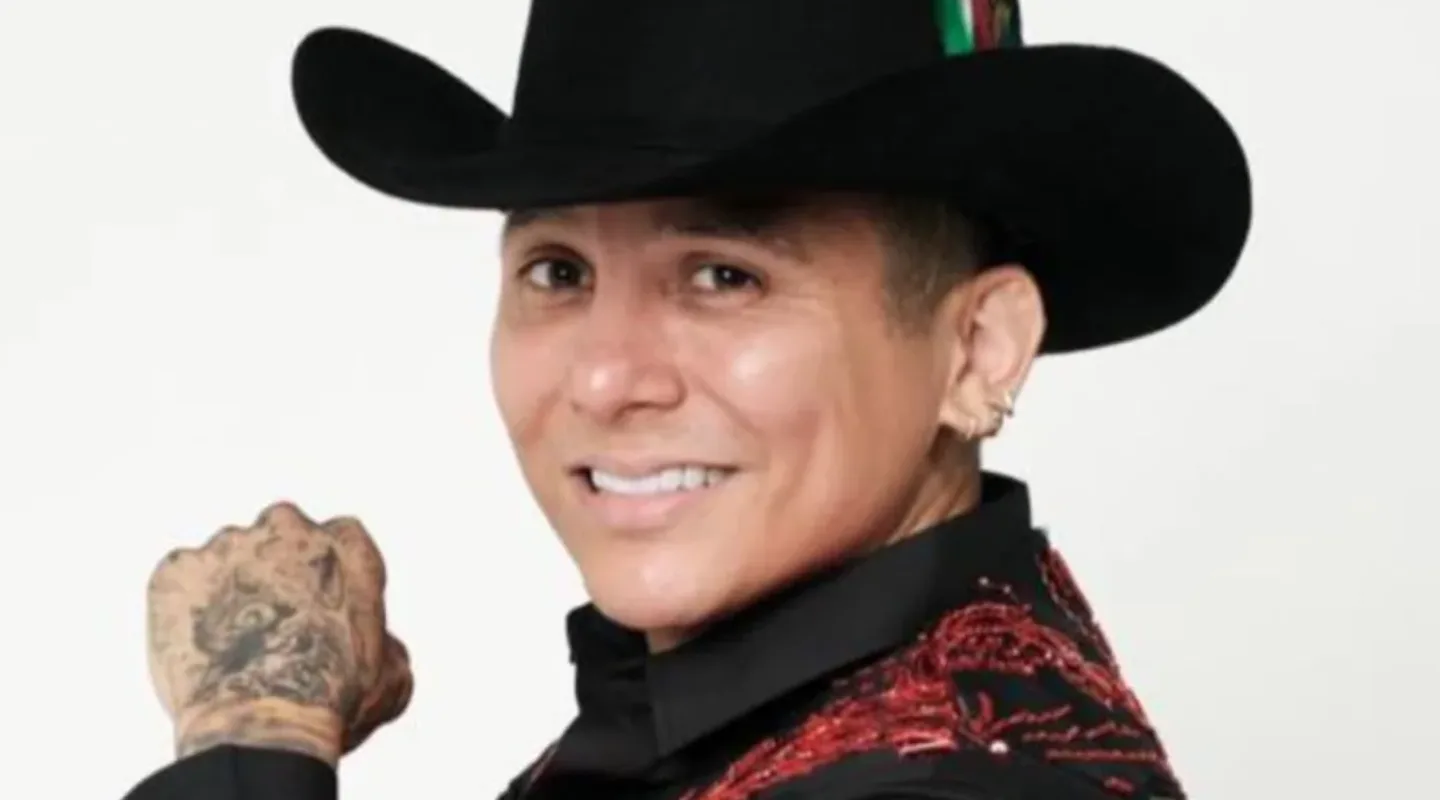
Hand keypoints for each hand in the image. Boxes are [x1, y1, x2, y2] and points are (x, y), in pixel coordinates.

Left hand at [146, 501, 412, 766]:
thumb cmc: (333, 700)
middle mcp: (287, 527)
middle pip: (279, 536)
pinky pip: (177, 580)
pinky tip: (196, 646)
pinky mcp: (177, 569)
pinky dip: (182, 607)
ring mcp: (227, 544)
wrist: (262, 720)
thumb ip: (383, 642)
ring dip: (226, 588)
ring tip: (228, 644)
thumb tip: (381, 651)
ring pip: (225, 558)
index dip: (326, 580)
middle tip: (272, 623)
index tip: (318, 611)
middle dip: (274, 570)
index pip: (337, 542)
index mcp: (346, 542)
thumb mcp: (390, 673)